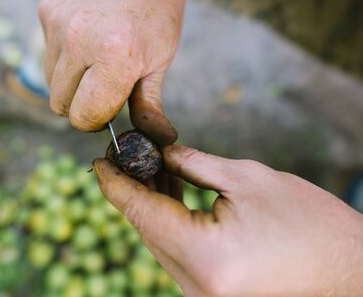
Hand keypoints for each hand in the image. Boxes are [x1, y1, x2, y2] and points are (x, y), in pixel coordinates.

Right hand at [38, 0, 184, 144]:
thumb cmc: (156, 14)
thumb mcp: (159, 61)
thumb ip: (148, 104)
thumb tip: (153, 138)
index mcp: (113, 57)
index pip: (83, 116)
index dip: (96, 119)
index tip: (108, 109)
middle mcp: (78, 40)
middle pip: (61, 104)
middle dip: (81, 103)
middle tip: (103, 86)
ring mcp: (58, 23)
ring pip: (51, 82)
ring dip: (71, 82)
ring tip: (96, 59)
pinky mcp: (46, 11)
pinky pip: (47, 54)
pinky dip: (64, 57)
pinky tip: (86, 39)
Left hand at [93, 145, 362, 295]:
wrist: (350, 269)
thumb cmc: (309, 223)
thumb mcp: (248, 180)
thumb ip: (194, 165)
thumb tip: (162, 155)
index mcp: (204, 256)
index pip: (140, 213)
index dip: (114, 183)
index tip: (101, 161)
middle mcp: (195, 286)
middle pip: (145, 230)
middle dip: (132, 191)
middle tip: (127, 158)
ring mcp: (201, 295)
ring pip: (158, 243)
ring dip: (151, 207)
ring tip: (150, 171)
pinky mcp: (209, 294)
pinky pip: (176, 255)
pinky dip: (169, 225)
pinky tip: (171, 196)